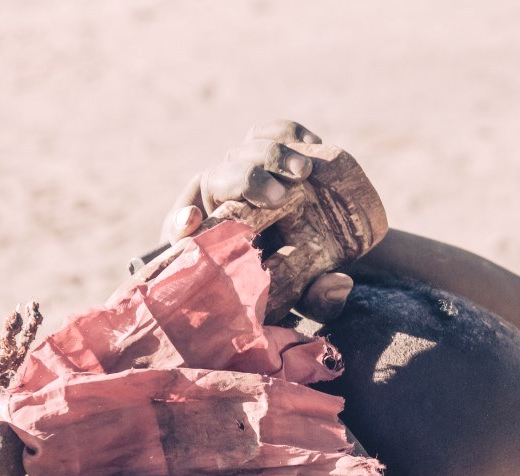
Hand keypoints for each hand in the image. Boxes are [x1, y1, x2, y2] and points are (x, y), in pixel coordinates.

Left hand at [161, 120, 354, 321]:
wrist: (324, 247)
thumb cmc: (302, 281)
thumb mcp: (308, 298)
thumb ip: (319, 300)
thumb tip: (339, 283)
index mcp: (210, 239)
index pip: (181, 227)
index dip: (180, 222)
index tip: (189, 224)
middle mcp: (221, 198)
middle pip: (218, 177)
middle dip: (245, 182)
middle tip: (278, 196)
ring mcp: (246, 169)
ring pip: (245, 152)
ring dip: (272, 157)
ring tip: (304, 172)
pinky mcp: (269, 150)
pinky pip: (272, 131)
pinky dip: (288, 134)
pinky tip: (312, 147)